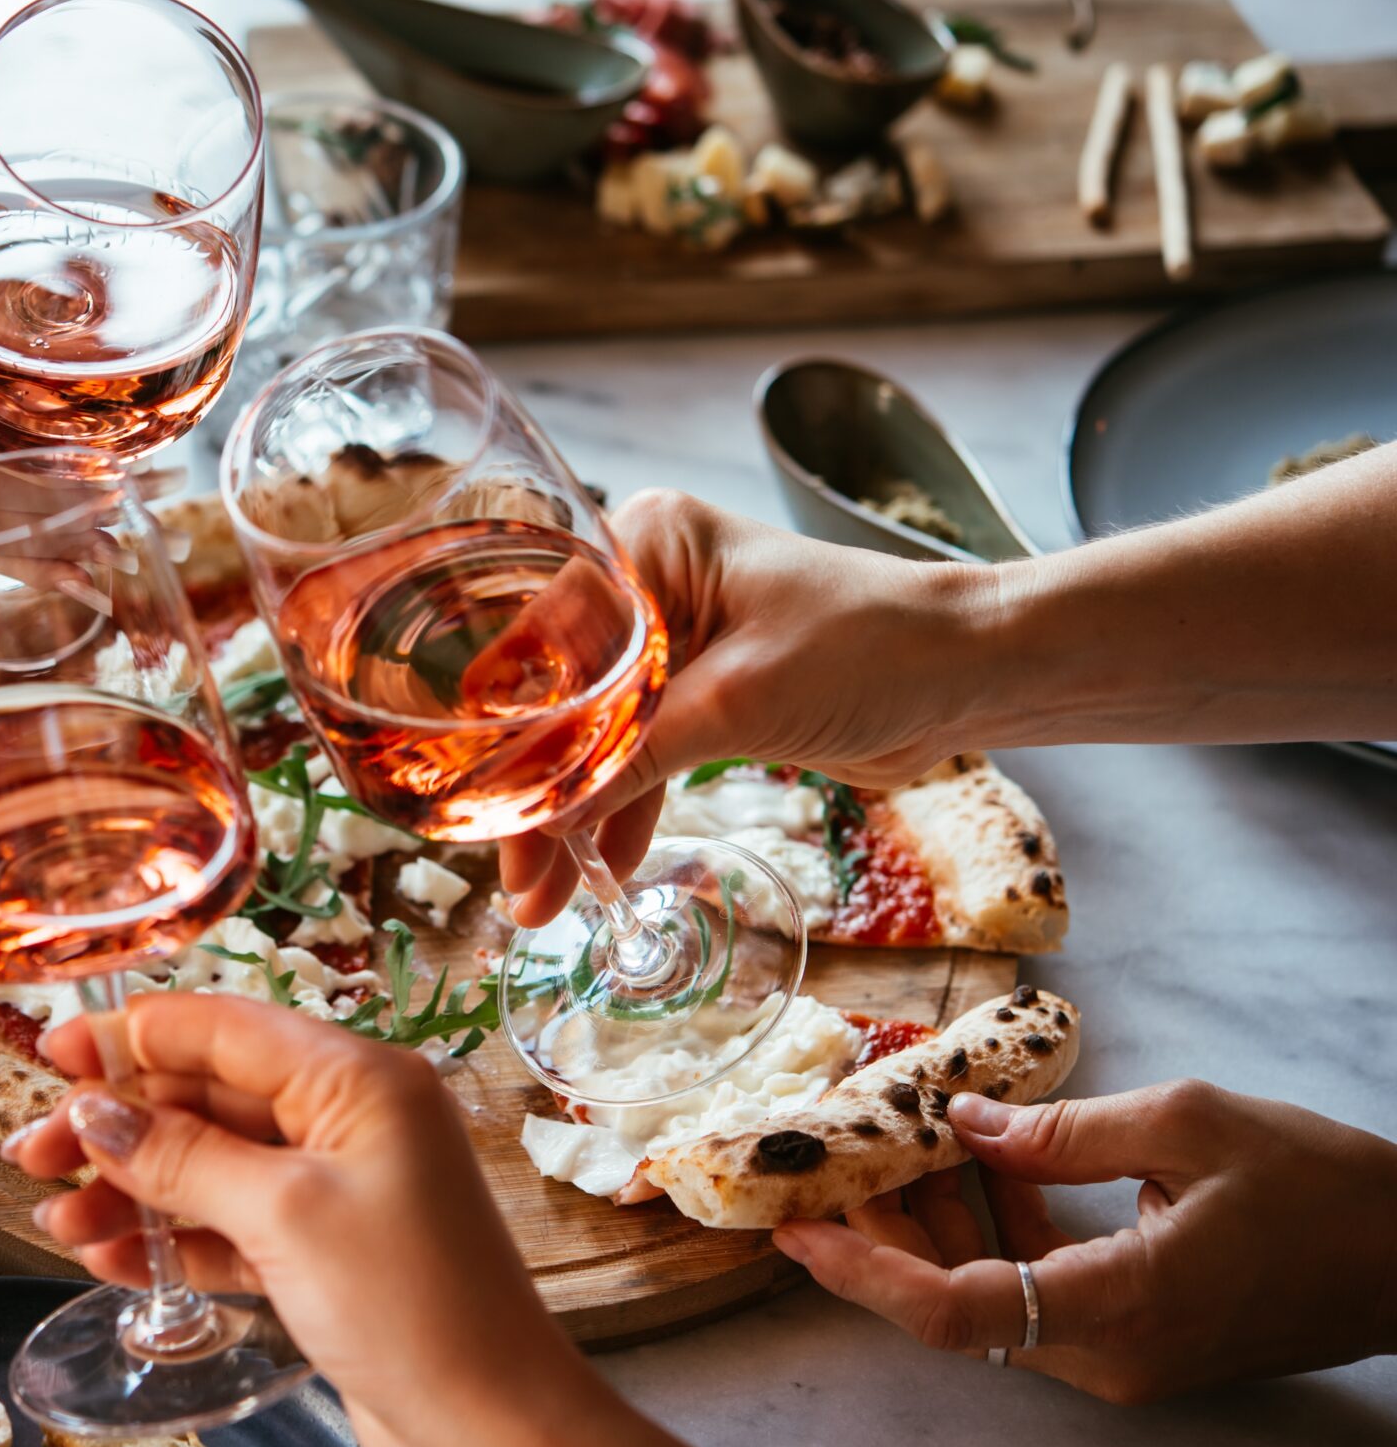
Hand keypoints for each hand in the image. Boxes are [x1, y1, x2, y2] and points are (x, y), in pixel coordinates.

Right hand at [2, 994, 753, 1446]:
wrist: (496, 1430)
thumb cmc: (417, 1310)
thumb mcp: (285, 1217)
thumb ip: (185, 1157)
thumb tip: (97, 1114)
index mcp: (357, 1079)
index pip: (221, 1029)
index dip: (129, 1037)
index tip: (52, 1053)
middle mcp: (349, 1118)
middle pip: (205, 1097)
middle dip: (116, 1126)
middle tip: (32, 1156)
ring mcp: (338, 1186)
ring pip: (209, 1165)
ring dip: (131, 1190)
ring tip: (54, 1222)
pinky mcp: (326, 1251)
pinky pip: (229, 1225)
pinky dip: (170, 1238)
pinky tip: (107, 1258)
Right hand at [502, 488, 993, 923]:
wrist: (972, 674)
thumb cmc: (869, 648)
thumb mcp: (736, 703)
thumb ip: (631, 757)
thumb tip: (540, 821)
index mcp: (643, 546)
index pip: (541, 640)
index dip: (503, 728)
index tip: (475, 806)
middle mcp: (647, 584)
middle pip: (560, 696)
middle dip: (535, 790)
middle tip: (508, 875)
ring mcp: (674, 641)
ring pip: (596, 736)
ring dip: (572, 816)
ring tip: (538, 900)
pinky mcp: (704, 693)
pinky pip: (640, 755)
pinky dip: (621, 809)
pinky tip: (594, 867)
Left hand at [773, 1081, 1396, 1401]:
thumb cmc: (1324, 1186)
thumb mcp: (1189, 1124)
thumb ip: (1063, 1130)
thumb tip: (962, 1122)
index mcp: (1120, 1306)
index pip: (953, 1311)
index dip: (862, 1272)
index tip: (793, 1227)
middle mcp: (1109, 1352)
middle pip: (951, 1305)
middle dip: (880, 1231)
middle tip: (826, 1159)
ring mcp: (1122, 1354)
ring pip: (986, 1295)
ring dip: (932, 1222)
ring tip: (888, 1137)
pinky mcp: (1134, 1334)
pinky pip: (1033, 1288)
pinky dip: (992, 1227)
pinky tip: (971, 1157)